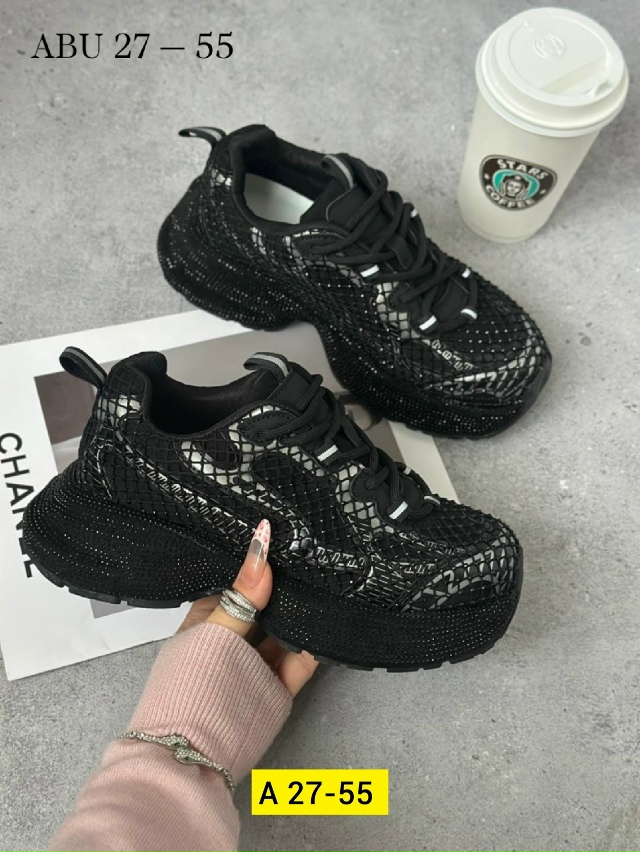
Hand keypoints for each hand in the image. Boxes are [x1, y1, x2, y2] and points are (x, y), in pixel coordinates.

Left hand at [178, 520, 317, 696]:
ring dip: (302, 609)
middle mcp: (235, 639)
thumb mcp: (215, 630)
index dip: (256, 563)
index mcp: (208, 621)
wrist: (194, 754)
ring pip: (286, 630)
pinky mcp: (280, 685)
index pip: (235, 584)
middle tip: (313, 548)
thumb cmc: (190, 682)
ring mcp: (258, 663)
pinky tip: (331, 616)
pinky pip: (302, 658)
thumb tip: (261, 544)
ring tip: (328, 573)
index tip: (281, 535)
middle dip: (285, 584)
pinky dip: (316, 642)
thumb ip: (242, 594)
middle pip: (265, 606)